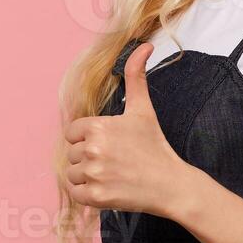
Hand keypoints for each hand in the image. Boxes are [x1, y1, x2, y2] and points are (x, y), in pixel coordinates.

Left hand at [64, 42, 199, 220]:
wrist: (171, 184)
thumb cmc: (155, 145)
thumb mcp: (144, 109)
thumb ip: (136, 76)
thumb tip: (144, 46)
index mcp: (98, 126)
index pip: (72, 132)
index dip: (89, 138)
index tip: (110, 145)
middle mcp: (93, 149)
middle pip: (72, 153)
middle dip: (89, 158)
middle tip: (116, 161)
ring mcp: (93, 174)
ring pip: (72, 173)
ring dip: (88, 176)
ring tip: (112, 174)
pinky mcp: (95, 197)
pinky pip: (76, 192)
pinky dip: (88, 193)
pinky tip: (108, 187)